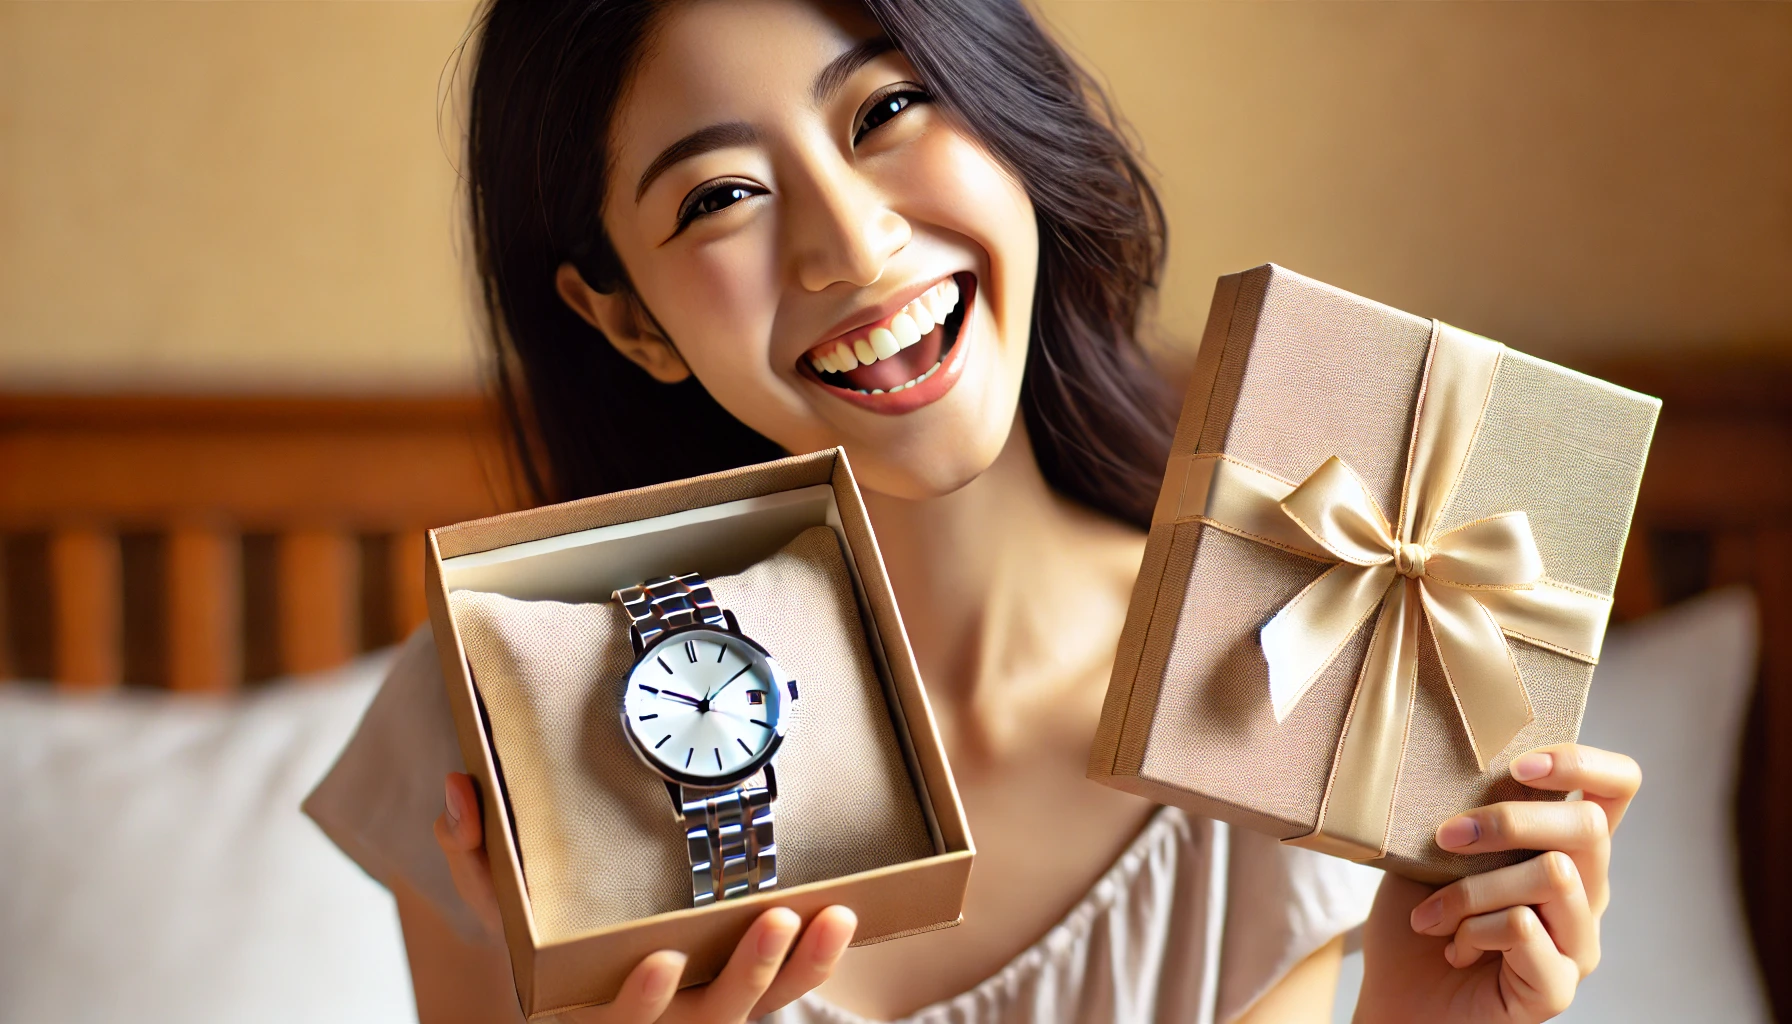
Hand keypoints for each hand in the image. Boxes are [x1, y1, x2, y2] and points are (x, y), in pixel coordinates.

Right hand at [434, 772, 856, 1021]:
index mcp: (587, 1011)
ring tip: (833, 915)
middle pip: (710, 1022)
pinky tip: (843, 917)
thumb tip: (458, 792)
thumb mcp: (500, 906)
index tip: (661, 960)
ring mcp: (705, 1016)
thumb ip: (475, 855)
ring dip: (800, 966)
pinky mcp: (745, 998)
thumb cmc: (543, 942)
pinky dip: (816, 959)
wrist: (578, 986)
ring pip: (758, 1010)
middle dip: (748, 975)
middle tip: (776, 920)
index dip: (638, 1001)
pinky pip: (787, 991)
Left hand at [1355, 743, 1640, 1022]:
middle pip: (1589, 827)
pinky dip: (1473, 930)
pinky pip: (1525, 929)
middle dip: (1509, 820)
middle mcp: (1585, 893)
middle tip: (1446, 837)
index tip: (1520, 765)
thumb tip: (1462, 764)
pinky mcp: (1557, 986)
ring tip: (1431, 913)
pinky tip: (1452, 948)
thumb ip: (1464, 810)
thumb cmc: (1417, 919)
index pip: (1616, 789)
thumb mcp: (1432, 850)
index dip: (1584, 763)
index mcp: (1561, 849)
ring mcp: (1577, 942)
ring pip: (1554, 875)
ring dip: (1473, 887)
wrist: (1397, 1001)